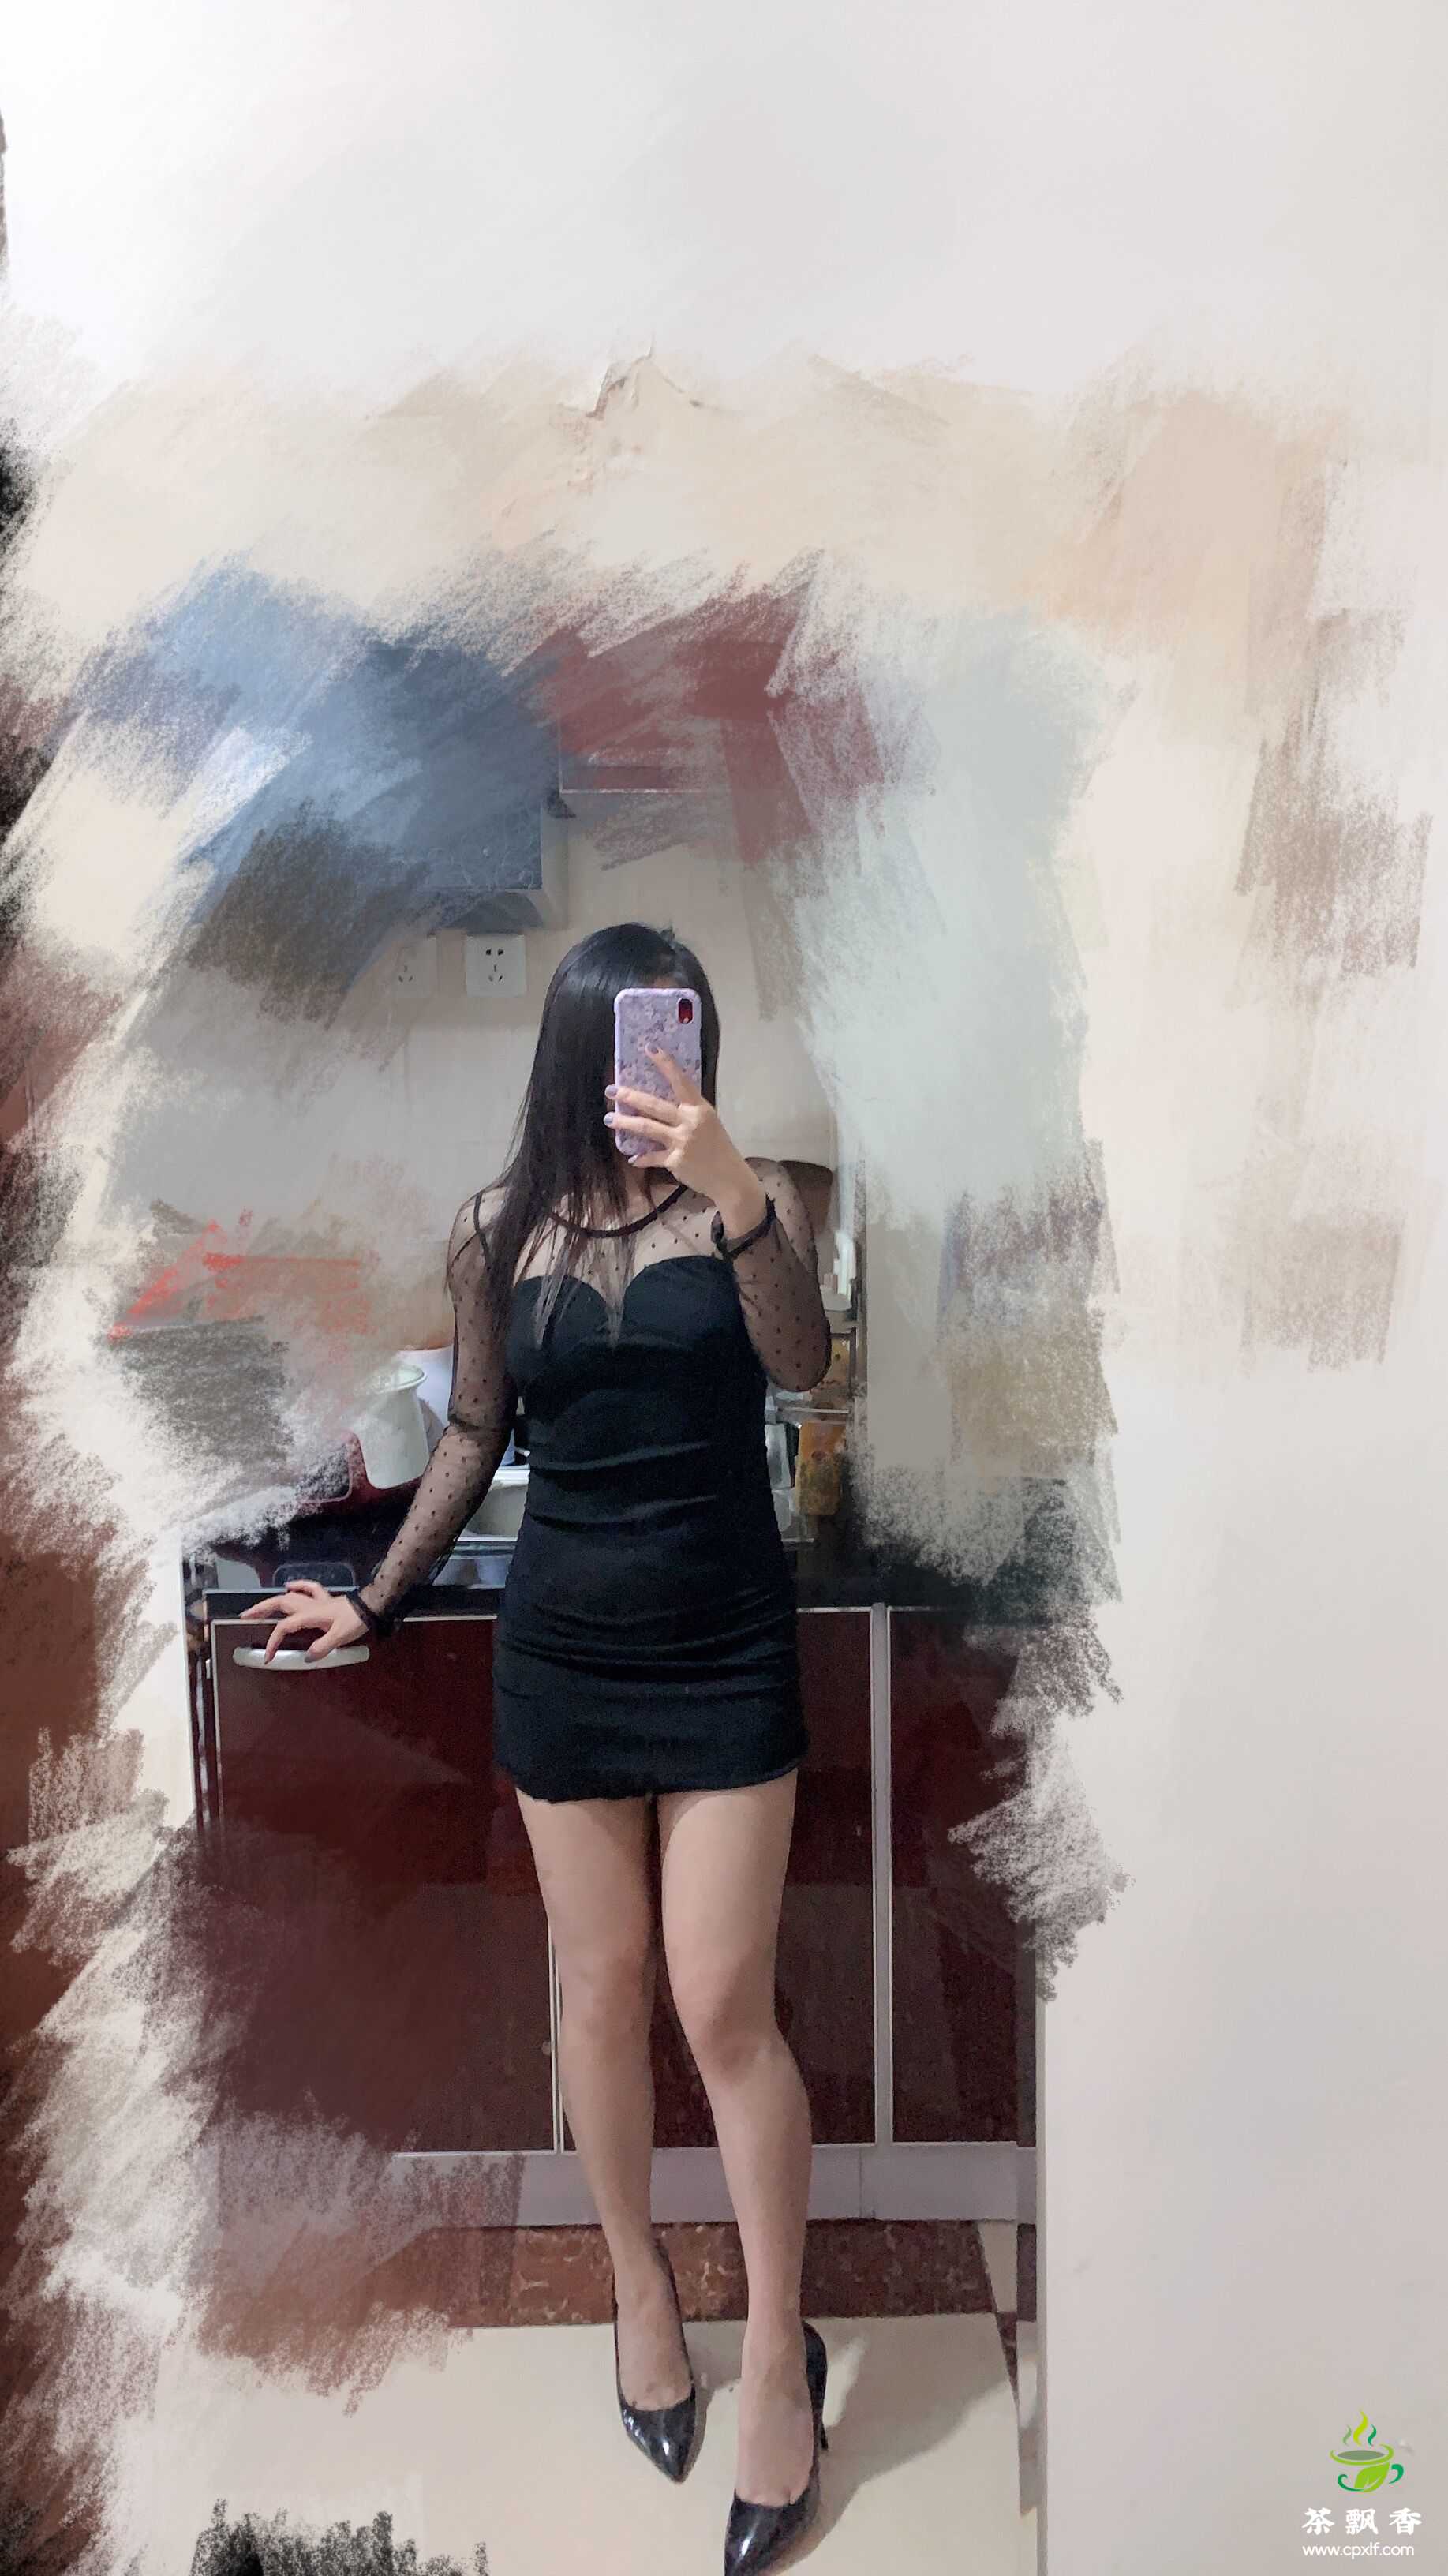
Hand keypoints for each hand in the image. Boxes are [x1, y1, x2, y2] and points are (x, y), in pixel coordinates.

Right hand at [238, 1579, 368, 1662]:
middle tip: (244, 1617)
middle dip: (260, 1610)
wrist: (370, 1607)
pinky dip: (298, 1586)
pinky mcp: (325, 1599)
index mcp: (309, 1615)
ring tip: (258, 1606)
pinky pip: (308, 1588)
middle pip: (279, 1604)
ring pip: (289, 1597)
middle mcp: (309, 1605)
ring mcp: (316, 1600)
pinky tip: (289, 1585)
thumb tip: (307, 1657)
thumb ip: (322, 1647)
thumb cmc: (355, 1622)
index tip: (268, 1657)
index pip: (284, 1627)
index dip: (273, 1641)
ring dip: (272, 1601)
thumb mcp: (339, 1638)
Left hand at [605, 1051, 767, 1234]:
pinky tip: (633, 1158)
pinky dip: (641, 1158)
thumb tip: (660, 1104)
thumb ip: (688, 1112)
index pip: (680, 1081)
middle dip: (630, 1096)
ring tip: (609, 1119)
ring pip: (646, 1128)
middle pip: (654, 1105)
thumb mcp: (708, 1122)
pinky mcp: (675, 1161)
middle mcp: (690, 1121)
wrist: (729, 1177)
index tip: (649, 1048)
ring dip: (625, 1122)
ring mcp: (682, 1141)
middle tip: (611, 1090)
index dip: (665, 1064)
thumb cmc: (717, 1147)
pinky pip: (652, 1157)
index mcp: (699, 1108)